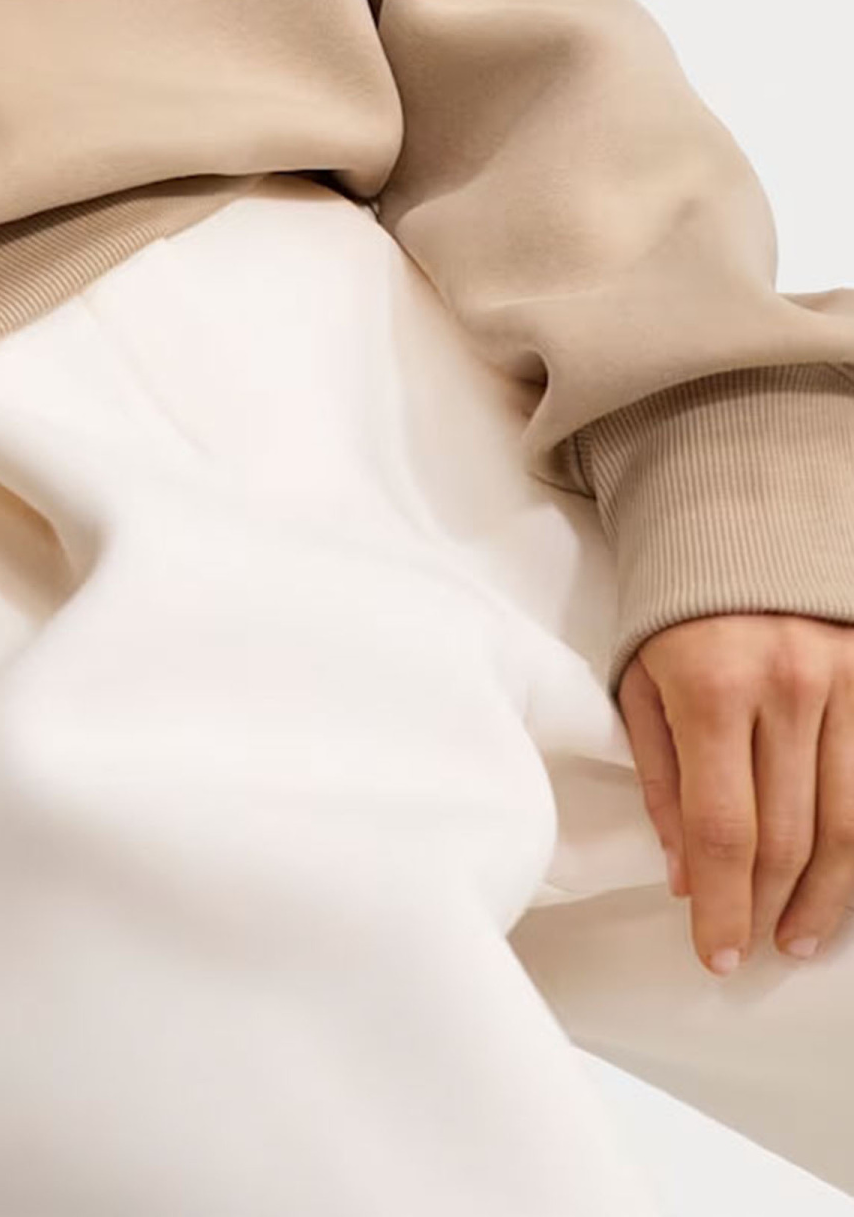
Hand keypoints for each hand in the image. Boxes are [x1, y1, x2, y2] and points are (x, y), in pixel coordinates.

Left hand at [618, 612, 853, 974]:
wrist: (737, 520)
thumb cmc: (677, 608)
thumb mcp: (640, 678)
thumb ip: (660, 777)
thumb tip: (683, 874)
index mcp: (711, 685)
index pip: (720, 828)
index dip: (722, 904)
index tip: (717, 954)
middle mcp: (786, 686)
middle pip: (786, 837)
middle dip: (766, 908)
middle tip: (754, 948)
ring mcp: (845, 681)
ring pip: (846, 825)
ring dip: (824, 897)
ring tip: (799, 935)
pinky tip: (842, 882)